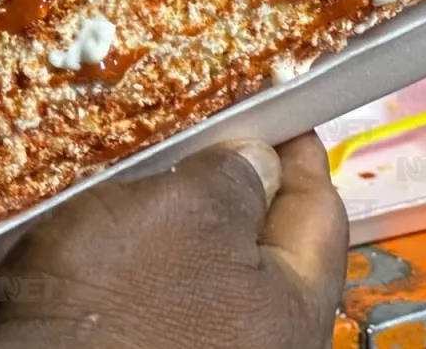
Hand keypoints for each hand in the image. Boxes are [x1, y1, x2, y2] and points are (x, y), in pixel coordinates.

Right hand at [0, 135, 347, 348]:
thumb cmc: (119, 296)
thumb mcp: (183, 212)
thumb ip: (236, 178)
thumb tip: (260, 162)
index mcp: (294, 312)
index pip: (317, 209)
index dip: (293, 148)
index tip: (269, 100)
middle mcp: (261, 341)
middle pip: (263, 239)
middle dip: (233, 179)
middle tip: (196, 127)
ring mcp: (200, 348)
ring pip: (206, 261)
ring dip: (177, 211)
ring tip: (145, 164)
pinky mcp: (144, 347)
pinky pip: (159, 285)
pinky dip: (142, 247)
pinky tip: (107, 221)